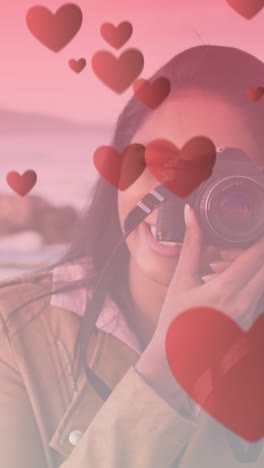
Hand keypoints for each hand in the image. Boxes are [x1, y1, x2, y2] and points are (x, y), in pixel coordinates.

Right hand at [136, 204, 263, 402]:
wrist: (176, 360)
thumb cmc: (175, 321)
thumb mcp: (181, 281)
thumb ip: (192, 245)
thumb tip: (191, 215)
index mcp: (227, 289)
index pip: (257, 253)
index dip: (259, 234)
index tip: (256, 220)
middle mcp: (246, 302)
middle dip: (257, 248)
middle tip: (240, 241)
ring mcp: (251, 313)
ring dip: (253, 264)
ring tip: (224, 262)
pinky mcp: (252, 320)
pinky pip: (260, 293)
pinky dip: (251, 280)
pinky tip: (226, 278)